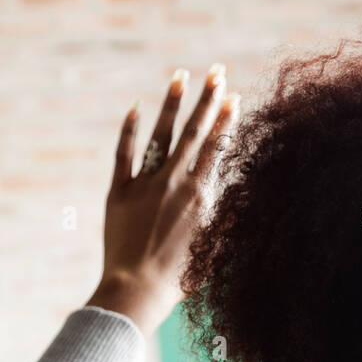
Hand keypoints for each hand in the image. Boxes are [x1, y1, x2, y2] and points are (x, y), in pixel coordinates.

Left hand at [86, 65, 239, 335]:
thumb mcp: (214, 249)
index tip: (233, 96)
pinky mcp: (119, 192)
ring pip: (161, 134)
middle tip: (217, 70)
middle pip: (195, 133)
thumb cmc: (180, 279)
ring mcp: (145, 184)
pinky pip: (124, 153)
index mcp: (201, 196)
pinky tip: (137, 107)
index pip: (217, 148)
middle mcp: (174, 183)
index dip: (226, 120)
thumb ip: (227, 217)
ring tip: (181, 75)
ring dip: (173, 104)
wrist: (137, 291)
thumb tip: (242, 193)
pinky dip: (130, 130)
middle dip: (208, 99)